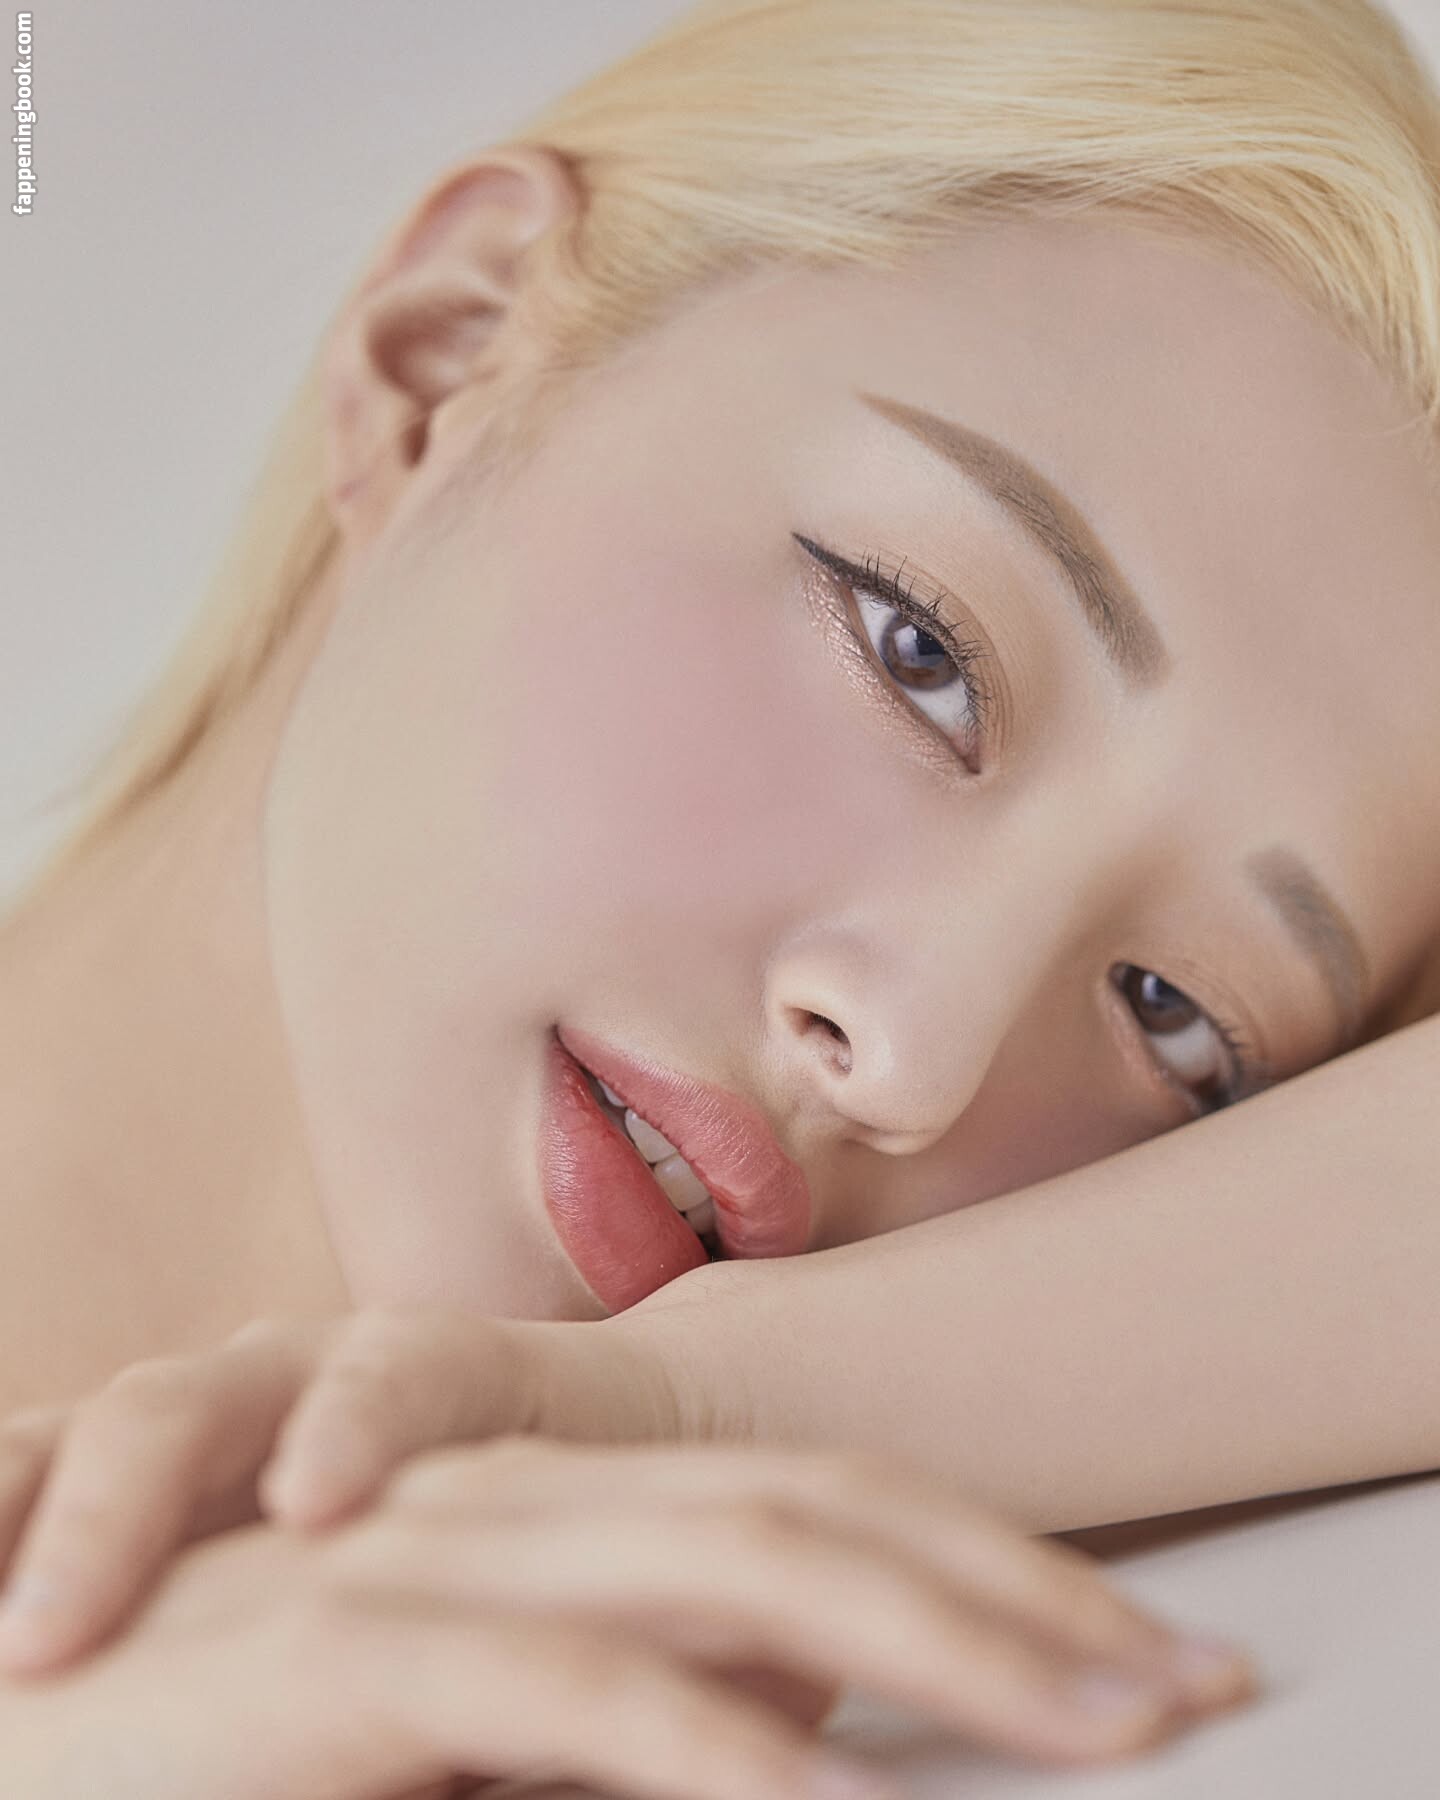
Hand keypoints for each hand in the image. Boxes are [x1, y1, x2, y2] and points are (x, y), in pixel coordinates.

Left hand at [0, 1305, 681, 1671]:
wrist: (613, 1457)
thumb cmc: (430, 1586)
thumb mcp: (287, 1654)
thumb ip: (187, 1699)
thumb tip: (92, 1778)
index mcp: (152, 1485)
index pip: (6, 1496)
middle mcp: (212, 1409)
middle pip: (50, 1451)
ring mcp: (318, 1370)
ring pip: (176, 1411)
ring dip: (101, 1518)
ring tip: (42, 1640)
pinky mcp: (449, 1354)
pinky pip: (387, 1382)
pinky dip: (343, 1435)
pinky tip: (313, 1505)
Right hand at [0, 1310, 1255, 1753]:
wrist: (15, 1711)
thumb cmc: (237, 1739)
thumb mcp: (474, 1715)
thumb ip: (634, 1705)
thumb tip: (803, 1736)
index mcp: (562, 1510)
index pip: (829, 1509)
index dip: (998, 1571)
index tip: (1149, 1662)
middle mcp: (522, 1500)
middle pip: (827, 1518)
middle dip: (1026, 1598)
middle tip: (1195, 1686)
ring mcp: (441, 1561)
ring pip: (742, 1572)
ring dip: (945, 1646)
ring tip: (1108, 1727)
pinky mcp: (351, 1652)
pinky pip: (580, 1697)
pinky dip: (726, 1761)